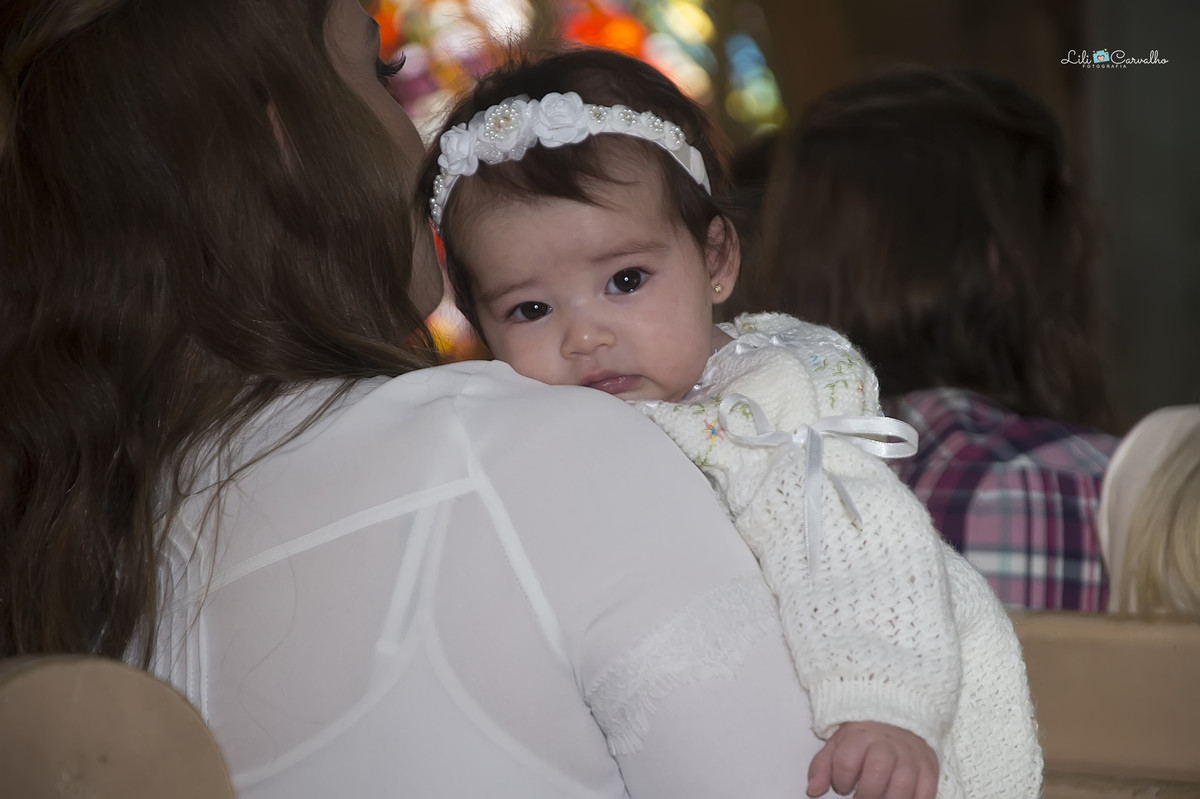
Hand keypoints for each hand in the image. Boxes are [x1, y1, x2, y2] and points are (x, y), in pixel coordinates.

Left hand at [806, 721, 937, 798]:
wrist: (897, 720)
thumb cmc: (863, 739)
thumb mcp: (837, 745)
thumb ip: (821, 767)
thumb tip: (813, 790)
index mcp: (860, 736)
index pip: (846, 762)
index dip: (840, 781)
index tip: (842, 786)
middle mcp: (888, 744)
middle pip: (876, 773)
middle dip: (865, 795)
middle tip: (862, 798)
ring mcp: (911, 756)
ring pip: (902, 786)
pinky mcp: (929, 767)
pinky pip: (926, 793)